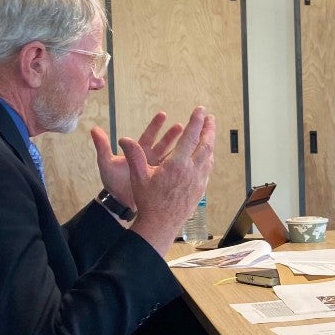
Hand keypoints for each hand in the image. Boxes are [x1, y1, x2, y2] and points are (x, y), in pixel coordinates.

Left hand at [91, 112, 183, 209]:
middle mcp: (149, 159)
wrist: (120, 203)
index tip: (163, 114)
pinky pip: (174, 171)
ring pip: (171, 156)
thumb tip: (94, 129)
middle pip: (164, 144)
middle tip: (182, 126)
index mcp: (138, 153)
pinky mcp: (162, 180)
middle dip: (173, 135)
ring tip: (192, 140)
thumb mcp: (107, 164)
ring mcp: (157, 170)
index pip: (149, 136)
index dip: (156, 125)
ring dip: (180, 149)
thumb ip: (103, 147)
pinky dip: (181, 166)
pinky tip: (192, 161)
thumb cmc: (113, 183)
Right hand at [120, 107, 215, 254]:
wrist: (161, 225)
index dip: (196, 121)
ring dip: (210, 142)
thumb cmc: (148, 201)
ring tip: (209, 132)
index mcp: (178, 164)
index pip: (190, 136)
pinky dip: (208, 156)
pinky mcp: (201, 188)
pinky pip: (208, 168)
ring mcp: (199, 180)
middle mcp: (192, 170)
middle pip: (206, 144)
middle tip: (210, 117)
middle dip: (209, 128)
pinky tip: (206, 155)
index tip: (200, 110)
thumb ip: (134, 156)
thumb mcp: (138, 177)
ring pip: (209, 156)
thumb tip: (124, 139)